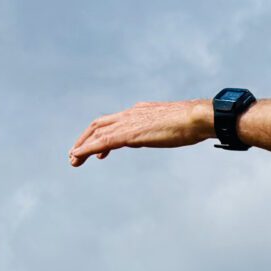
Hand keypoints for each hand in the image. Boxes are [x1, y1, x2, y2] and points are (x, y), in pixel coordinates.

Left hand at [69, 100, 214, 165]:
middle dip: (85, 139)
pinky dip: (86, 149)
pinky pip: (101, 142)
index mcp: (140, 110)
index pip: (114, 121)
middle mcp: (130, 113)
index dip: (102, 133)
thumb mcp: (172, 126)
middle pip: (99, 124)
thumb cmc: (193, 123)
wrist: (197, 118)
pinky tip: (77, 156)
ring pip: (96, 133)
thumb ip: (159, 129)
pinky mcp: (128, 134)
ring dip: (82, 147)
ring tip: (73, 159)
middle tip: (76, 153)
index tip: (99, 150)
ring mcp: (128, 122)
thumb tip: (156, 134)